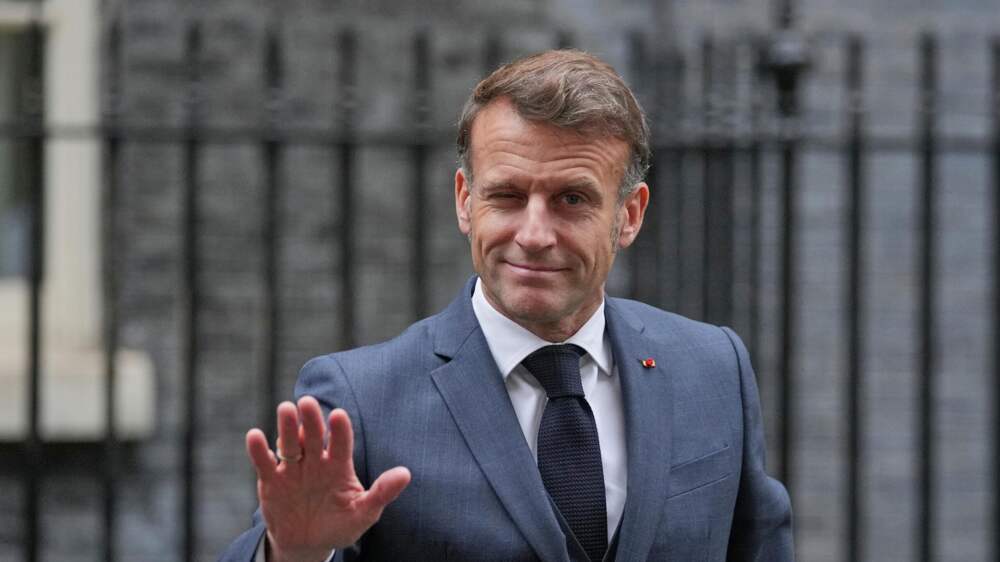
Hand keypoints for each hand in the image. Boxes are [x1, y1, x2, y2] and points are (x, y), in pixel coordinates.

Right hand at [245, 396, 410, 561]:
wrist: (308, 544)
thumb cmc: (340, 525)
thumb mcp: (364, 513)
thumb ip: (381, 493)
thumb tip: (406, 474)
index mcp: (339, 464)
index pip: (341, 443)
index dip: (340, 430)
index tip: (339, 415)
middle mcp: (315, 460)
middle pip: (312, 435)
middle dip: (311, 420)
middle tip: (308, 402)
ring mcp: (293, 469)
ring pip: (289, 443)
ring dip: (287, 427)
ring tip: (286, 409)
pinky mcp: (271, 481)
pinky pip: (264, 463)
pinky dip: (258, 450)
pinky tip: (255, 436)